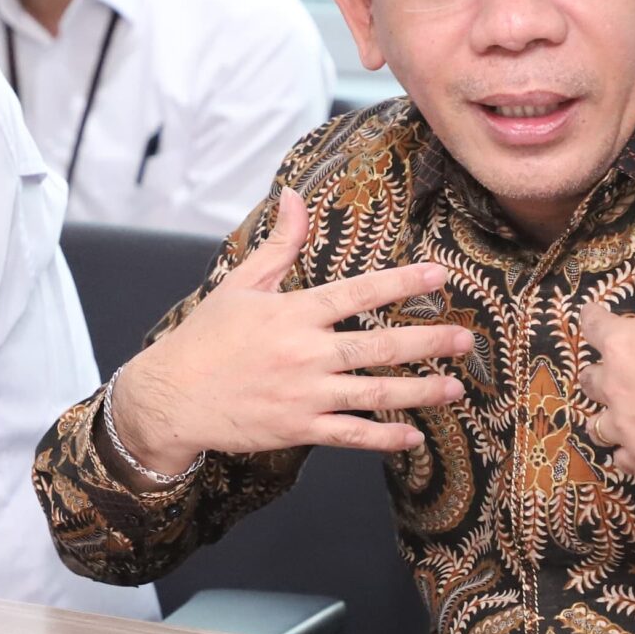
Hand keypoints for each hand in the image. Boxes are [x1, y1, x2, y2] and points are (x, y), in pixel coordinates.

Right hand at [107, 188, 472, 474]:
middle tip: (464, 338)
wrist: (171, 397)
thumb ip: (279, 244)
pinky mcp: (298, 429)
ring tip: (454, 387)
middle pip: (378, 346)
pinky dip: (384, 437)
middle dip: (426, 342)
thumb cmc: (205, 338)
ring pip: (374, 393)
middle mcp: (304, 354)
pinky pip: (351, 435)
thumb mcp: (240, 284)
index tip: (440, 276)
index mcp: (292, 313)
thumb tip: (294, 195)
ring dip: (418, 391)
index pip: (357, 293)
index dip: (401, 283)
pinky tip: (413, 435)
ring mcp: (304, 395)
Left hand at [578, 197, 634, 476]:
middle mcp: (615, 386)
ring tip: (621, 408)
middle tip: (617, 366)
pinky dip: (628, 451)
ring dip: (607, 413)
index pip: (591, 325)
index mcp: (622, 343)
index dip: (597, 318)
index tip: (599, 317)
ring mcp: (629, 426)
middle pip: (589, 377)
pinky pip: (623, 459)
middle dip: (601, 370)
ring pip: (599, 423)